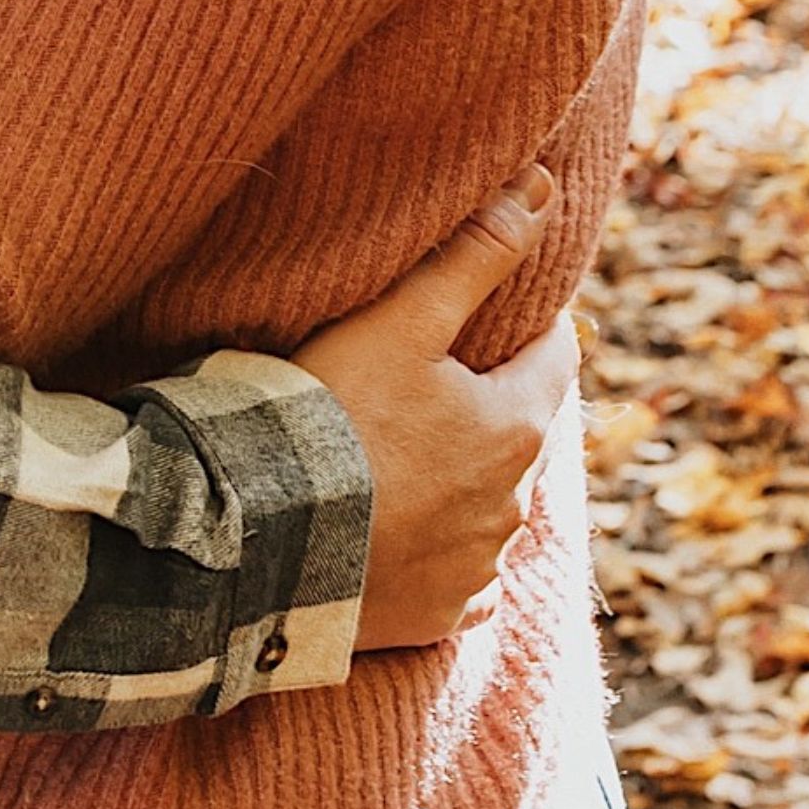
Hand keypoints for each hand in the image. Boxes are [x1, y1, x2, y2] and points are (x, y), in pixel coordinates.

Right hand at [286, 169, 578, 651]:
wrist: (254, 550)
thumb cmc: (326, 423)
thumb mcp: (398, 323)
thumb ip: (474, 256)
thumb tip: (544, 187)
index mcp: (517, 428)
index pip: (554, 356)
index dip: (521, 329)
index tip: (483, 321)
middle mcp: (513, 505)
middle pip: (521, 434)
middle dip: (490, 409)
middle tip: (426, 389)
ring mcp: (476, 569)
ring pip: (490, 510)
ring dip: (462, 486)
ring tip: (399, 464)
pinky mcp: (436, 620)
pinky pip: (459, 582)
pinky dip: (438, 557)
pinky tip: (396, 538)